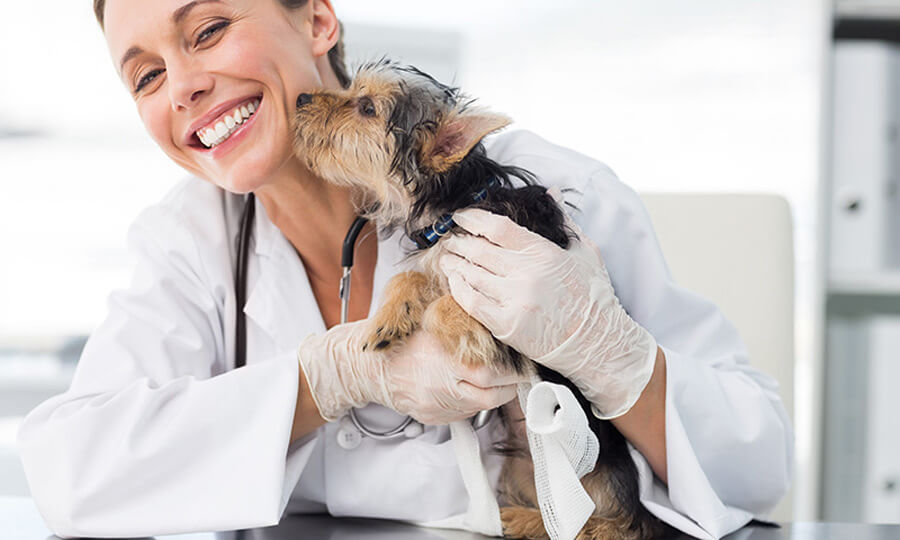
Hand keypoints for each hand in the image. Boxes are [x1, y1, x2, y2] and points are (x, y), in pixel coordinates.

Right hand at [297, 320, 525, 424]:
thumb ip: (460, 322)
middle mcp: (442, 387)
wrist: (369, 369)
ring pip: (481, 408)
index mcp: (444, 360)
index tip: (520, 361)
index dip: (511, 369)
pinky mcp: (434, 418)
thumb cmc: (398, 342)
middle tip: (515, 373)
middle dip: (508, 385)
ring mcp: (438, 406)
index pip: (491, 372)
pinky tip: (467, 388)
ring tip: (494, 379)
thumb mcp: (430, 322)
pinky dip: (472, 402)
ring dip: (492, 394)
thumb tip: (493, 317)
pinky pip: (463, 415)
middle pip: (492, 395)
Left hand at [436, 189, 657, 418]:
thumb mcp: (586, 251)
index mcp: (543, 252)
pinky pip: (471, 302)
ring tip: (446, 259)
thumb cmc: (593, 296)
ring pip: (471, 275)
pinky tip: (454, 282)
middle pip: (478, 249)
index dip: (474, 218)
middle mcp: (526, 274)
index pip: (498, 227)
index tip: (461, 217)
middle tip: (450, 240)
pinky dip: (458, 289)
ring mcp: (515, 300)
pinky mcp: (507, 325)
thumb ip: (564, 221)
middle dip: (459, 242)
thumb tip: (552, 192)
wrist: (597, 341)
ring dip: (454, 264)